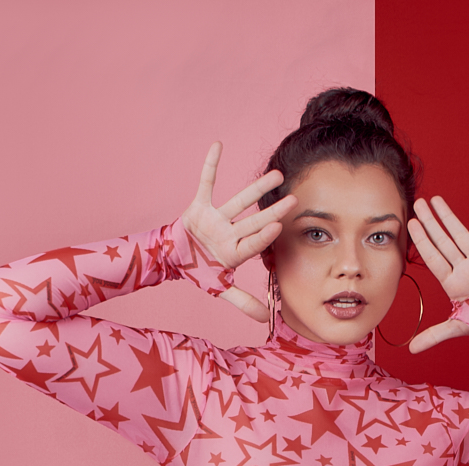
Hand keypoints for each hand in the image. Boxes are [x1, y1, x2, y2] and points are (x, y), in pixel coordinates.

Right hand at [181, 142, 297, 321]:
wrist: (173, 261)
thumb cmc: (199, 273)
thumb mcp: (220, 289)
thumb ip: (243, 301)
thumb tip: (266, 319)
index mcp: (235, 251)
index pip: (254, 243)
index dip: (265, 235)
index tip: (280, 226)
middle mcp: (230, 233)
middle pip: (254, 220)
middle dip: (273, 211)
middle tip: (294, 199)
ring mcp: (216, 219)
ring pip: (239, 200)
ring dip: (257, 189)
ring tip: (277, 175)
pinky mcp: (200, 206)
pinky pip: (206, 182)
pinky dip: (210, 165)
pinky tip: (218, 145)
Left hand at [406, 192, 468, 353]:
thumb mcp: (458, 327)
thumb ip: (435, 335)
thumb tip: (411, 350)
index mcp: (453, 283)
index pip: (433, 258)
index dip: (422, 241)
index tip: (411, 224)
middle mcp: (464, 269)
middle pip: (443, 242)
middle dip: (431, 223)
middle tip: (418, 203)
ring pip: (462, 234)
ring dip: (450, 216)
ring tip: (437, 199)